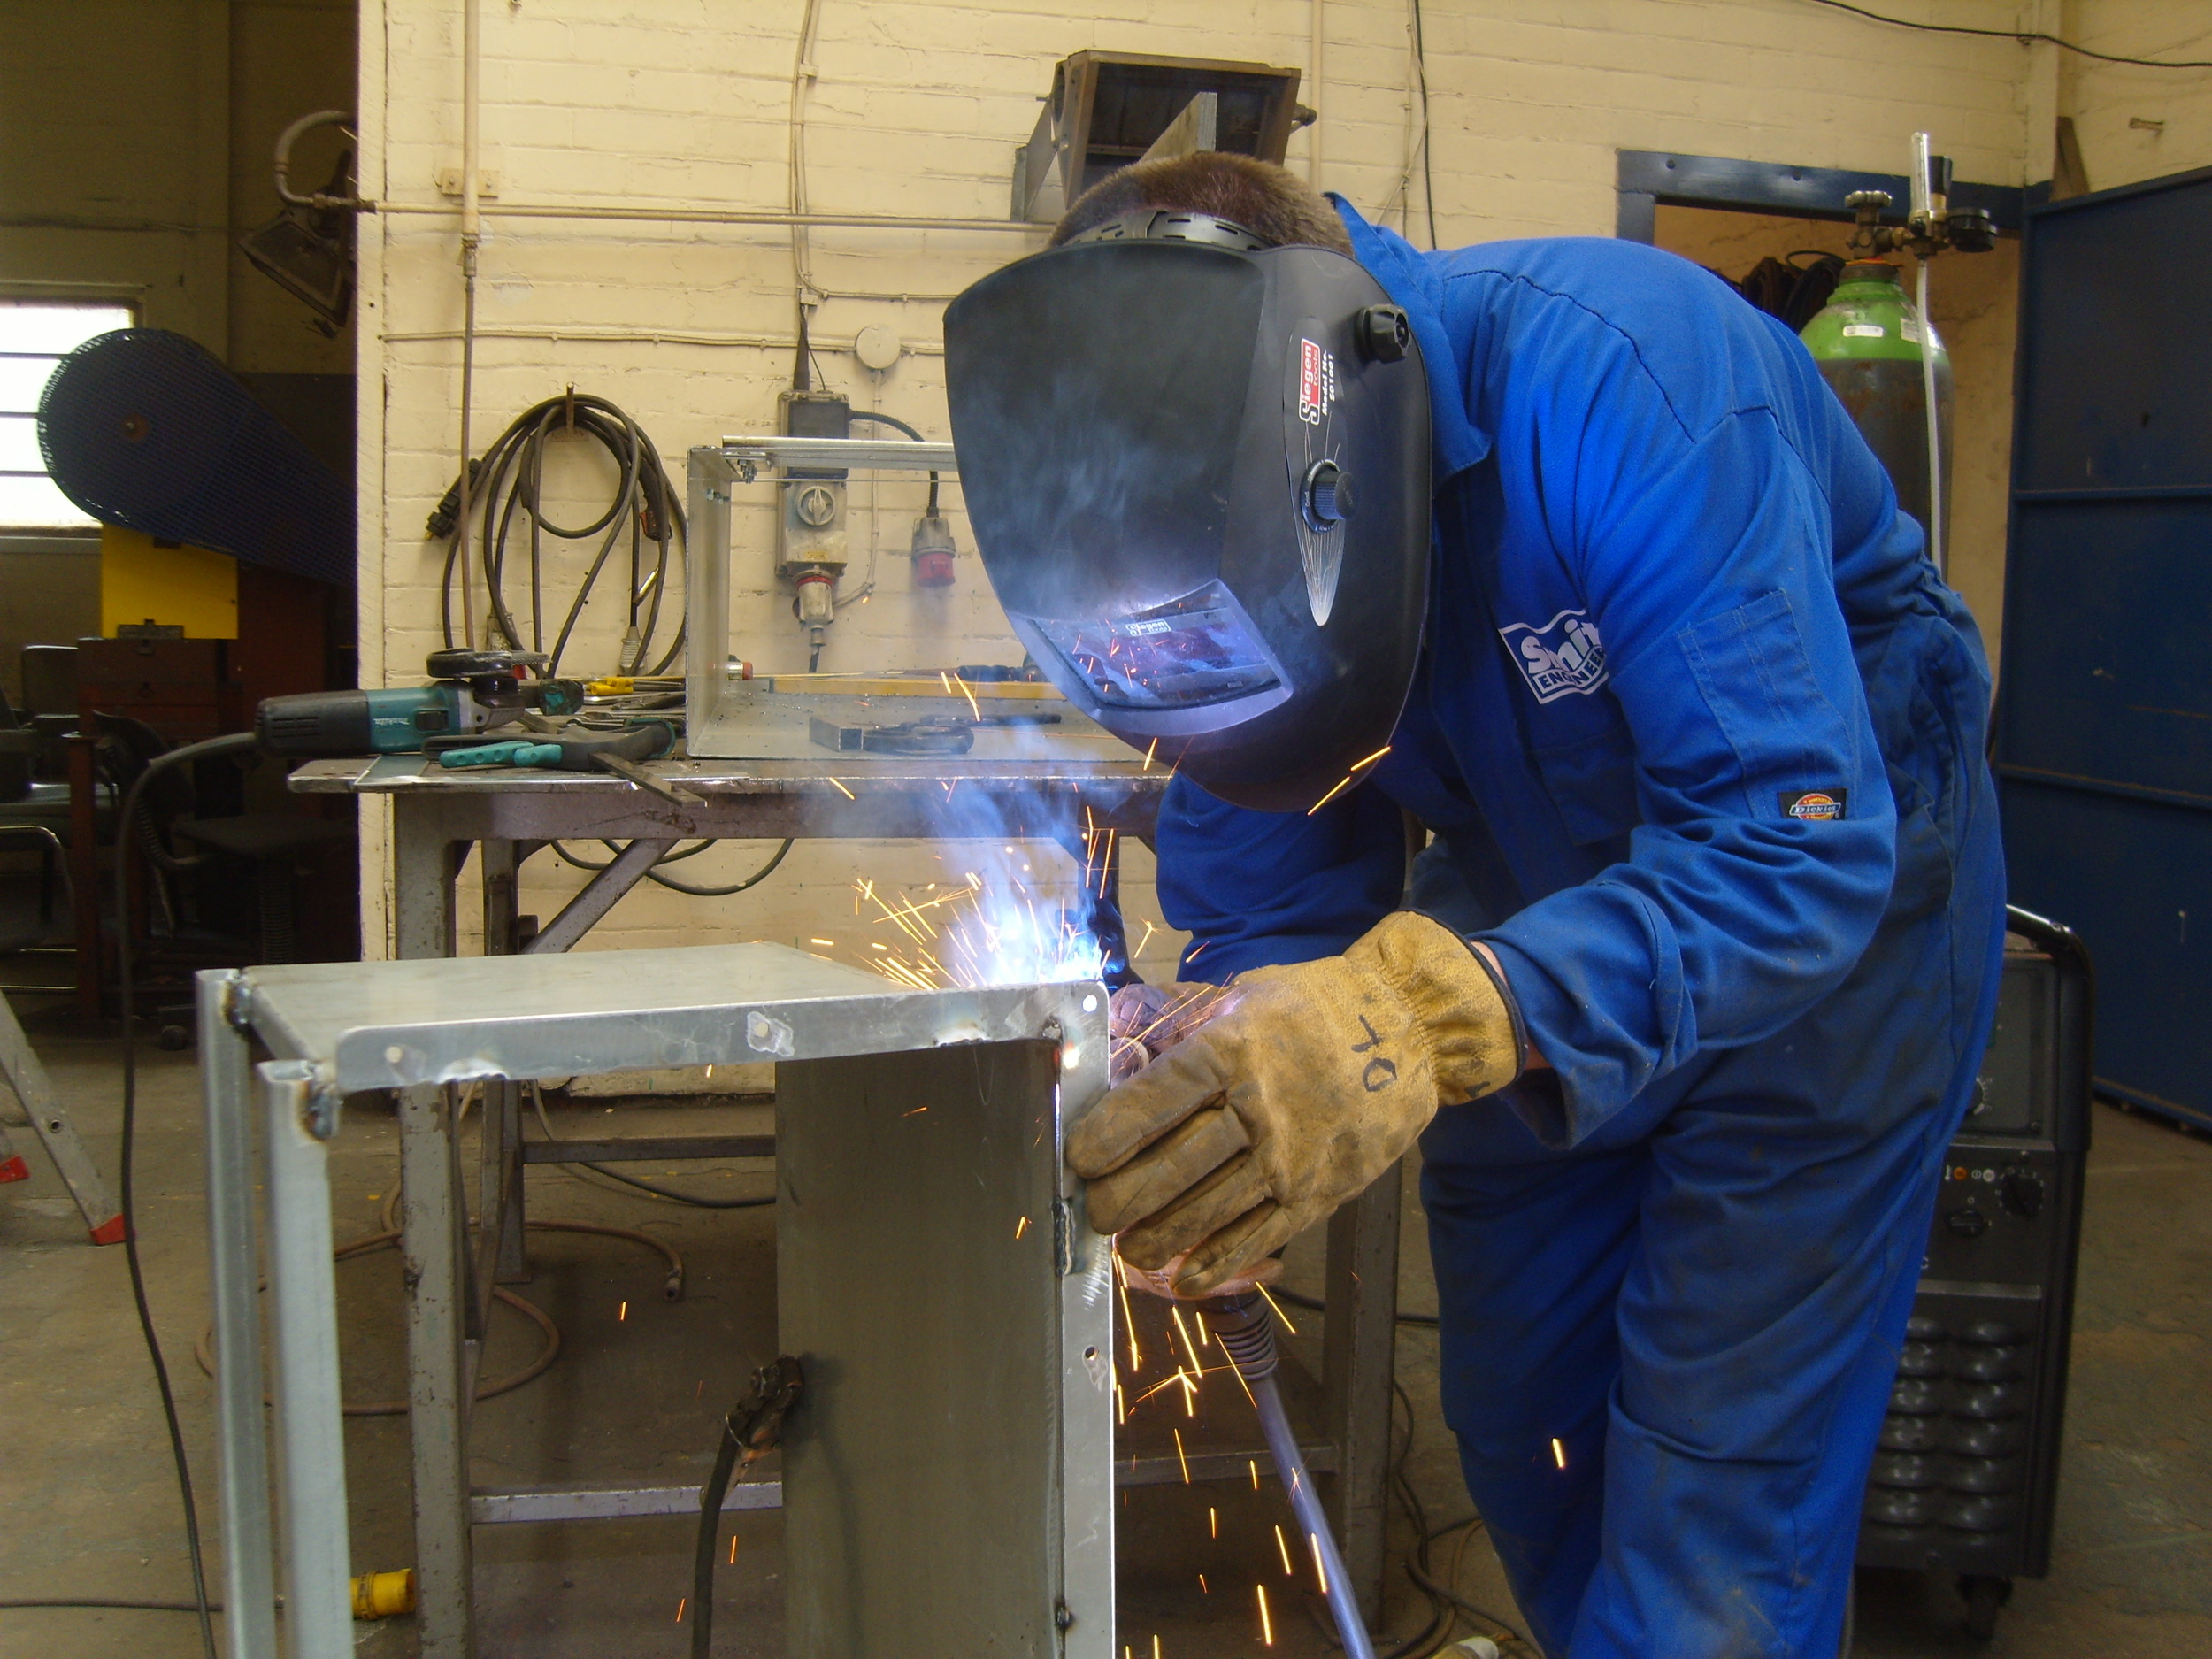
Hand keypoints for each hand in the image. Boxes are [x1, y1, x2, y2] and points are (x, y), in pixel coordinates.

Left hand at [1068, 911, 1524, 1295]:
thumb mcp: (1247, 996)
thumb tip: (1124, 1055)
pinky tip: (1182, 1275)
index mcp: (1233, 1047)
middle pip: (1172, 1166)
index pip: (1156, 1098)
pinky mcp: (1319, 1192)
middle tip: (1092, 1210)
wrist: (1413, 1028)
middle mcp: (1260, 1106)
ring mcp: (1291, 1156)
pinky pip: (1257, 1237)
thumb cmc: (1318, 1007)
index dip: (1110, 1134)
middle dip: (1119, 1198)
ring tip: (1127, 1244)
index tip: (1079, 1158)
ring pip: (1206, 1210)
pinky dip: (1214, 1262)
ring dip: (1155, 1236)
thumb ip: (1189, 1030)